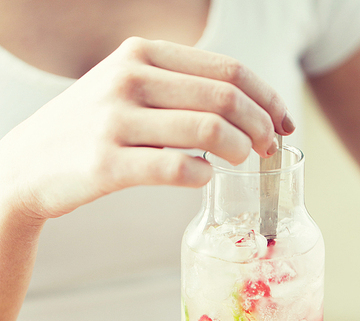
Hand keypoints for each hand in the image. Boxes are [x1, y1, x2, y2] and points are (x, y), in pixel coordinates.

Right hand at [0, 37, 293, 220]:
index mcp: (141, 53)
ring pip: (207, 132)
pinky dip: (201, 176)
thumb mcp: (126, 88)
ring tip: (244, 163)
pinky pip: (175, 169)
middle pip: (225, 98)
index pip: (227, 68)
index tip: (284, 122)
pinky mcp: (107, 164)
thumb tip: (242, 107)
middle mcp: (129, 78)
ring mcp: (115, 121)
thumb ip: (176, 88)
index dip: (267, 97)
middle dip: (262, 126)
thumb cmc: (90, 130)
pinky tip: (204, 179)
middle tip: (271, 148)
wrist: (27, 165)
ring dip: (240, 150)